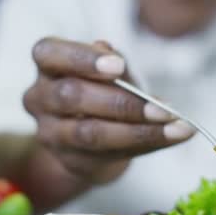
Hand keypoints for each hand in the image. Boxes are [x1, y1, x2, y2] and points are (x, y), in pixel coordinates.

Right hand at [23, 38, 194, 183]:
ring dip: (139, 131)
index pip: (50, 53)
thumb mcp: (112, 70)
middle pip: (72, 96)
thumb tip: (116, 60)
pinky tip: (173, 137)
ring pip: (90, 133)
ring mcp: (51, 133)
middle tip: (163, 108)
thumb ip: (115, 63)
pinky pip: (109, 155)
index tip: (119, 65)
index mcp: (47, 64)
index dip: (82, 58)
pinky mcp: (70, 161)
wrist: (97, 137)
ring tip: (176, 127)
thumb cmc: (104, 88)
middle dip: (121, 102)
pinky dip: (147, 144)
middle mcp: (39, 98)